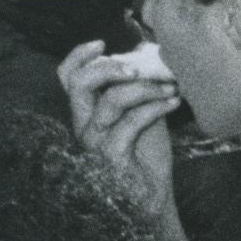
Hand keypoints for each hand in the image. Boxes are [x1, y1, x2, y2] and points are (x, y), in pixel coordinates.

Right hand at [56, 40, 180, 224]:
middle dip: (111, 67)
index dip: (79, 56)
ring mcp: (95, 143)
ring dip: (146, 87)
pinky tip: (173, 103)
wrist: (150, 196)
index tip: (103, 43)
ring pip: (111, 100)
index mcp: (87, 112)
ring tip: (171, 88)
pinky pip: (130, 122)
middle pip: (79, 84)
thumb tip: (147, 54)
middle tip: (140, 67)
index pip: (66, 78)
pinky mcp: (111, 157)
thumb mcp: (141, 112)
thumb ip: (136, 88)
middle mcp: (84, 126)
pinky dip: (155, 107)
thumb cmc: (145, 156)